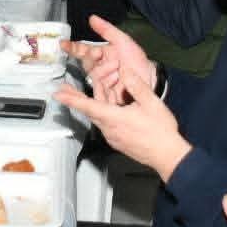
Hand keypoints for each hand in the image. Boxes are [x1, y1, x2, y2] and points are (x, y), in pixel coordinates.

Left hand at [55, 65, 190, 180]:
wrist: (168, 156)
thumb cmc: (161, 131)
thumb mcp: (151, 102)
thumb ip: (136, 85)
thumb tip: (125, 70)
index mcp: (114, 118)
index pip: (88, 106)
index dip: (71, 99)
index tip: (58, 94)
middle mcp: (110, 129)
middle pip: (89, 111)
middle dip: (76, 100)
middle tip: (63, 91)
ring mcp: (114, 137)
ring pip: (98, 117)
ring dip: (92, 105)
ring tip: (88, 94)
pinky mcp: (119, 141)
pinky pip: (106, 124)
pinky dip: (103, 113)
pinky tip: (109, 108)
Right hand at [61, 14, 155, 99]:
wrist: (150, 78)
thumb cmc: (137, 60)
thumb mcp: (123, 41)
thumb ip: (106, 30)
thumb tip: (92, 18)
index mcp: (101, 55)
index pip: (83, 51)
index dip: (72, 47)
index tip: (62, 44)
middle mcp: (99, 68)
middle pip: (87, 63)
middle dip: (93, 58)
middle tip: (102, 54)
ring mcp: (102, 82)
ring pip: (93, 75)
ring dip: (104, 71)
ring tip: (118, 70)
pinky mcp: (105, 95)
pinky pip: (99, 88)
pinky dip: (106, 83)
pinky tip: (114, 80)